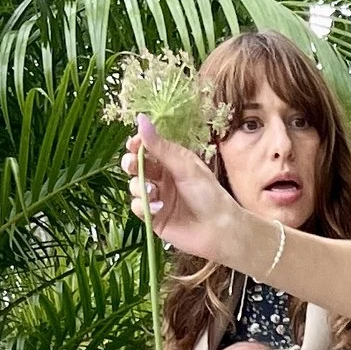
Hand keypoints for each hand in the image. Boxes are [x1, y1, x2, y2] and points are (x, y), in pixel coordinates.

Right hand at [124, 120, 258, 271]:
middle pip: (136, 165)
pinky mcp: (153, 216)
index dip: (137, 144)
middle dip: (131, 164)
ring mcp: (157, 197)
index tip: (133, 144)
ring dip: (139, 187)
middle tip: (132, 165)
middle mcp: (163, 177)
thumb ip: (160, 146)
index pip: (147, 148)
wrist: (219, 230)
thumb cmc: (209, 195)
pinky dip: (143, 206)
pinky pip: (138, 207)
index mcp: (172, 161)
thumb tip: (140, 119)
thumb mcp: (185, 166)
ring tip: (153, 192)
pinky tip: (157, 208)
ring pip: (135, 186)